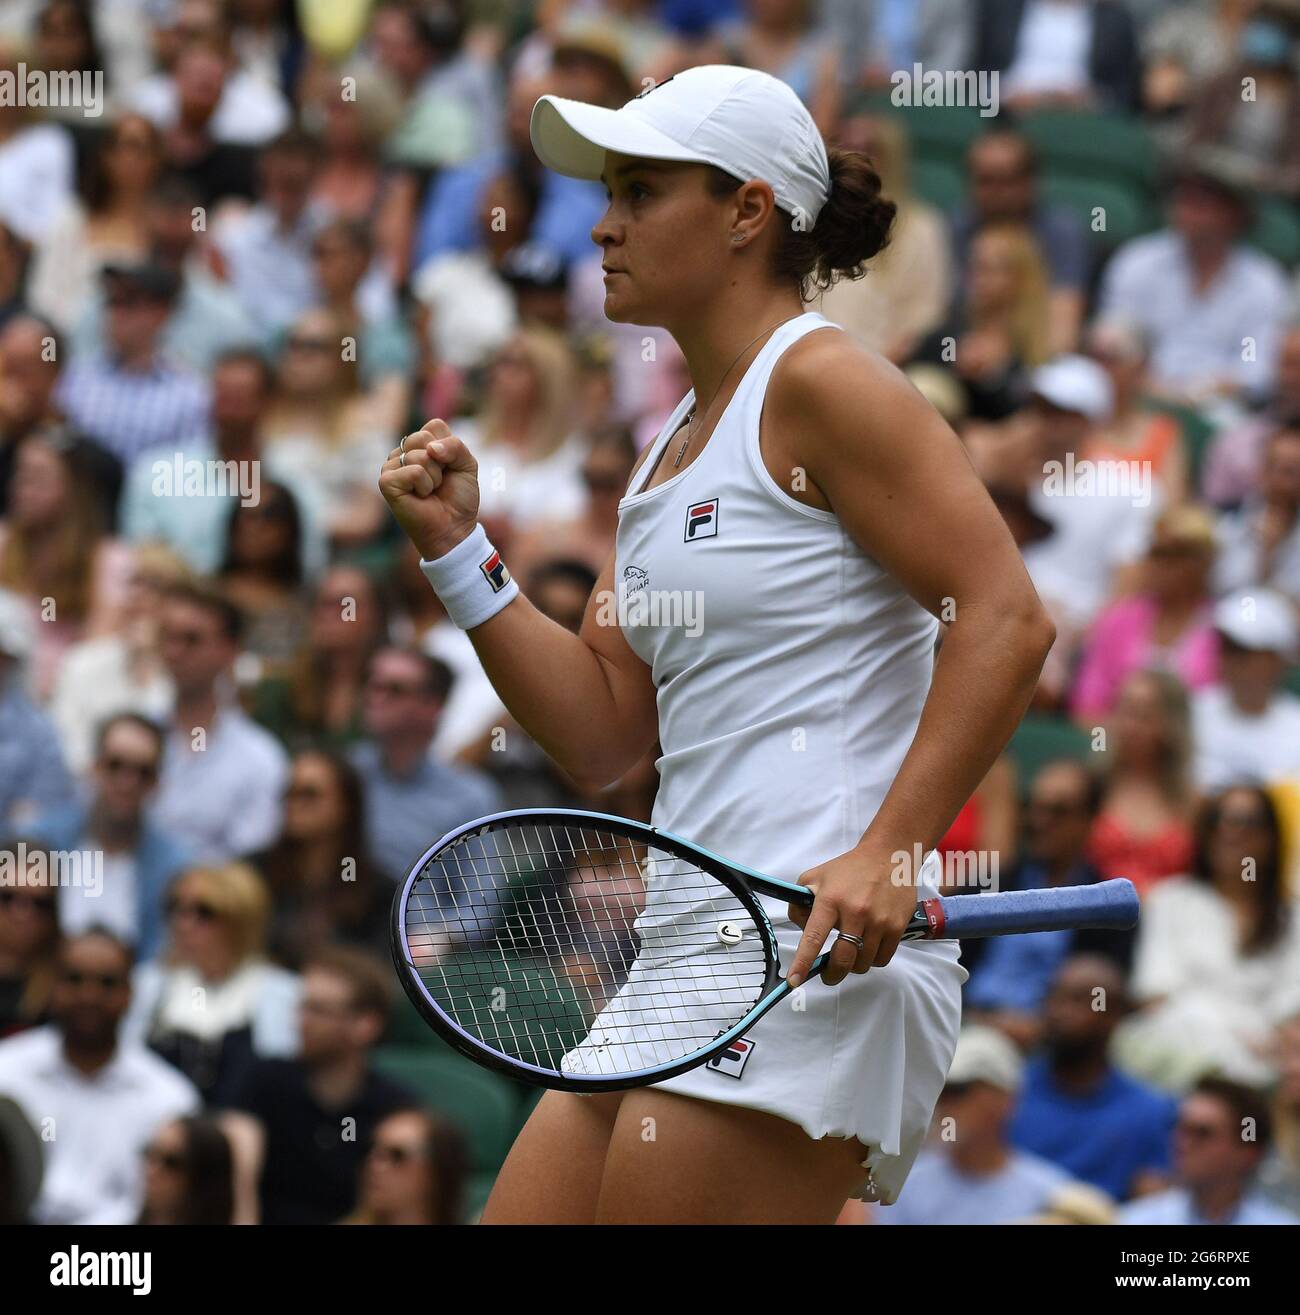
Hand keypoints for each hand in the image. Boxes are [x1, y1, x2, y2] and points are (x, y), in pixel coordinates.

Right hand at [379, 419, 480, 559]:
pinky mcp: (386, 482)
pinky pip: (413, 471)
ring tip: (430, 491)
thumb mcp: (467, 465)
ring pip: (419, 455)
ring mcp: (391, 466)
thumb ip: (455, 446)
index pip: (435, 426)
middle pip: (424, 437)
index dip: (450, 448)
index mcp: (420, 445)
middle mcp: (402, 453)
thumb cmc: (458, 498)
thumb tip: (430, 448)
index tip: (449, 468)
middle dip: (442, 462)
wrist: (454, 527)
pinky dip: (425, 486)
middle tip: (439, 482)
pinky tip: (420, 497)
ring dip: (435, 477)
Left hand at [786, 844, 919, 986]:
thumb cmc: (849, 869)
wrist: (890, 855)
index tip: (794, 981)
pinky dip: (872, 960)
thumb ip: (800, 903)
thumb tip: (802, 931)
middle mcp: (855, 911)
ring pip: (863, 963)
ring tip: (851, 951)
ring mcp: (878, 920)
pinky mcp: (897, 926)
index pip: (813, 937)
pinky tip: (868, 947)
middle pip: (842, 959)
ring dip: (854, 965)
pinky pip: (882, 959)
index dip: (802, 962)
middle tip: (828, 974)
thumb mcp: (815, 877)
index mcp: (830, 899)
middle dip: (832, 974)